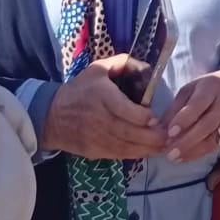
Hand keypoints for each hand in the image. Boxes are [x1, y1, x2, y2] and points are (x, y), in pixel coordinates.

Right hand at [40, 55, 165, 159]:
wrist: (52, 115)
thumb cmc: (80, 90)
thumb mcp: (98, 69)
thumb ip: (122, 63)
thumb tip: (145, 66)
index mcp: (102, 97)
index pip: (125, 110)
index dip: (143, 117)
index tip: (155, 118)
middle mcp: (100, 119)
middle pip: (129, 132)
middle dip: (151, 137)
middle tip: (167, 136)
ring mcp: (97, 138)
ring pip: (126, 147)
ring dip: (147, 149)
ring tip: (163, 147)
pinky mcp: (95, 151)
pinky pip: (118, 155)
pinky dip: (134, 155)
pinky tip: (148, 152)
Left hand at [164, 71, 219, 162]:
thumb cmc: (208, 88)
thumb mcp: (190, 89)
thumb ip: (176, 107)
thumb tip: (160, 128)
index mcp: (211, 89)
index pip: (198, 105)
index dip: (184, 119)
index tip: (169, 133)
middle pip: (207, 125)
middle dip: (187, 140)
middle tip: (170, 152)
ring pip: (213, 139)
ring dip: (192, 151)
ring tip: (175, 158)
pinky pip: (216, 146)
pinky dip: (199, 154)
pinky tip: (185, 157)